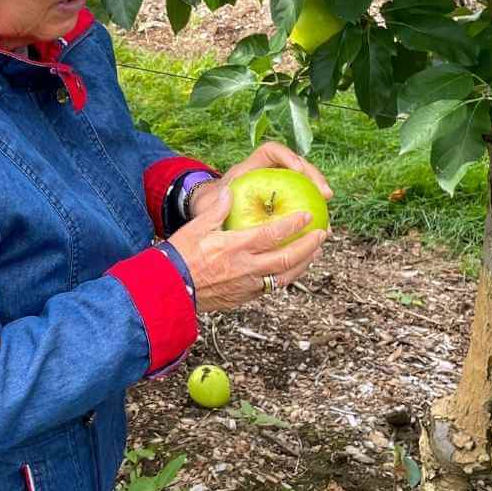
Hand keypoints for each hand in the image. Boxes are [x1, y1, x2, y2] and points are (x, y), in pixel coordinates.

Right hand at [168, 185, 326, 311]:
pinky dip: (286, 278)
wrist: (169, 291)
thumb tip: (230, 192)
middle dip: (309, 246)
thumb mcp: (195, 228)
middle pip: (287, 258)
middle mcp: (246, 268)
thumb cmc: (179, 257)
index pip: (272, 234)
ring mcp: (247, 286)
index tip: (308, 216)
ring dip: (303, 263)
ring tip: (314, 252)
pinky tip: (290, 270)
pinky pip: (272, 288)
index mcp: (235, 247)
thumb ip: (217, 210)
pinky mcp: (244, 298)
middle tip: (323, 234)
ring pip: (285, 277)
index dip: (293, 224)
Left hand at [188, 141, 333, 218]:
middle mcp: (268, 174)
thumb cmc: (210, 207)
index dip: (286, 155)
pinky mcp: (284, 203)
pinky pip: (303, 206)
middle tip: (326, 194)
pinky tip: (319, 236)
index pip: (270, 151)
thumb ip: (216, 203)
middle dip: (314, 177)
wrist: (212, 214)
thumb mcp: (209, 205)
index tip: (297, 168)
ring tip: (327, 222)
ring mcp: (279, 187)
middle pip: (297, 167)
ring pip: (305, 188)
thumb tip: (221, 198)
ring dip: (318, 203)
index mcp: (250, 168)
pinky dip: (312, 220)